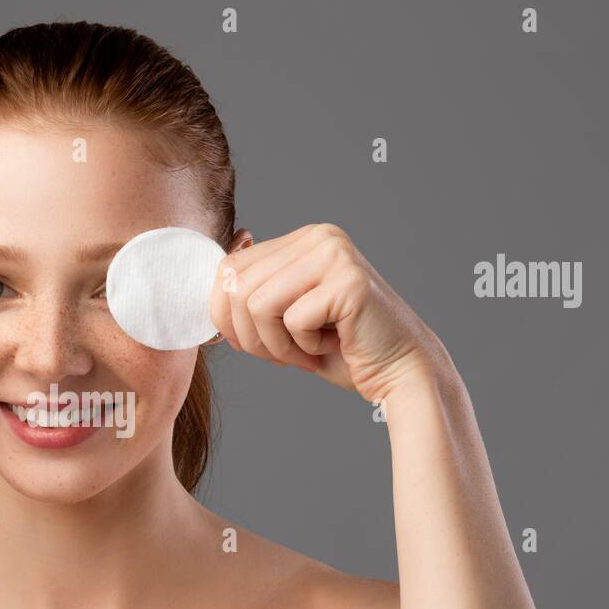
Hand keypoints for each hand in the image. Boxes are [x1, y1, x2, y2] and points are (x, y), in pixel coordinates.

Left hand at [209, 223, 452, 403]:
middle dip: (247, 335)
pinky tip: (331, 347)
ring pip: (257, 303)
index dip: (224, 314)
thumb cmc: (340, 351)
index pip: (229, 267)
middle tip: (280, 356)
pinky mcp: (348, 281)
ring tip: (305, 353)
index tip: (248, 344)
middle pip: (236, 285)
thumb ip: (252, 296)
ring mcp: (335, 254)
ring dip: (274, 344)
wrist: (399, 372)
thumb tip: (210, 289)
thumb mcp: (284, 317)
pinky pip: (291, 320)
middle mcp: (318, 236)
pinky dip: (303, 347)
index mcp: (302, 239)